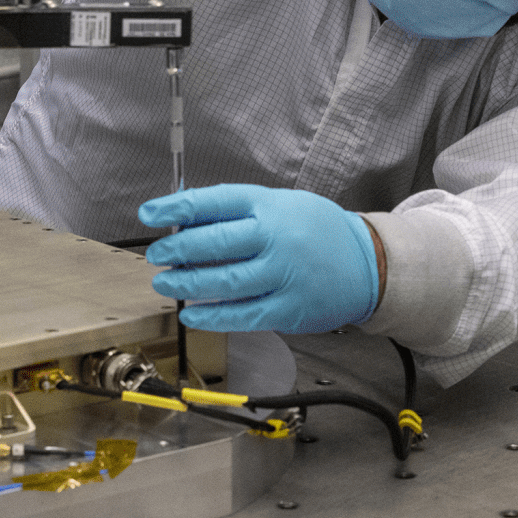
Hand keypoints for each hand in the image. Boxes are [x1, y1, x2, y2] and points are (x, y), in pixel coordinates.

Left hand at [139, 184, 380, 333]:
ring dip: (187, 283)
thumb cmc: (316, 231)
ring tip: (166, 282)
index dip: (176, 207)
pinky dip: (212, 316)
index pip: (214, 201)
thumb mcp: (281, 205)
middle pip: (214, 242)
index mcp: (271, 205)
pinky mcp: (289, 308)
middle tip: (157, 254)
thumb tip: (184, 219)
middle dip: (177, 249)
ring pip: (224, 281)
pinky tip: (192, 313)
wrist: (368, 263)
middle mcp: (276, 237)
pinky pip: (242, 315)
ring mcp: (284, 274)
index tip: (149, 214)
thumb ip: (237, 211)